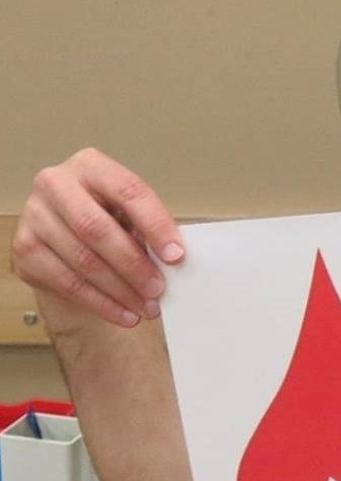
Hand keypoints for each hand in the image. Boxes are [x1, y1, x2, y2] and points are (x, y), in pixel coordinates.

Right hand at [12, 148, 184, 327]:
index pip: (128, 191)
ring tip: (146, 307)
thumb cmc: (107, 219)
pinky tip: (124, 313)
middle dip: (133, 264)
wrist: (65, 237)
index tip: (176, 255)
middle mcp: (56, 184)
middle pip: (96, 228)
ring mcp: (35, 215)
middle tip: (158, 289)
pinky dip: (101, 303)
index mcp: (91, 166)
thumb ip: (148, 230)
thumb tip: (173, 260)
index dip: (155, 224)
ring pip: (82, 260)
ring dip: (121, 290)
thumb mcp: (129, 215)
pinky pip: (67, 282)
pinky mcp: (25, 247)